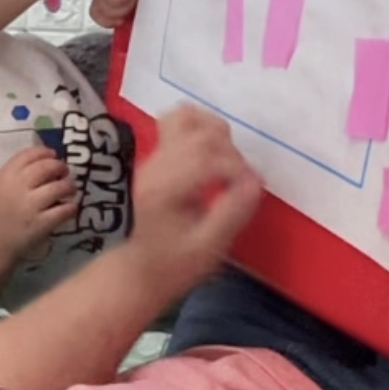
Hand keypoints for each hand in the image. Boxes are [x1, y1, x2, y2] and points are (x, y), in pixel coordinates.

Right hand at [0, 146, 76, 262]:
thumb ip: (16, 173)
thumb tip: (46, 160)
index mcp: (5, 176)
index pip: (29, 154)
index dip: (45, 152)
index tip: (53, 156)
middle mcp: (17, 187)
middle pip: (47, 167)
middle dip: (60, 167)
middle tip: (65, 173)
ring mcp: (30, 206)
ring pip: (60, 187)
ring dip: (69, 186)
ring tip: (70, 191)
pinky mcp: (41, 224)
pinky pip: (65, 210)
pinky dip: (71, 208)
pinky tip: (69, 209)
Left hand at [128, 106, 261, 299]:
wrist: (134, 270)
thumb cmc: (172, 264)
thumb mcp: (208, 248)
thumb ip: (232, 213)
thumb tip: (254, 182)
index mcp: (164, 189)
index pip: (208, 160)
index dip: (238, 171)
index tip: (251, 192)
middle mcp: (155, 166)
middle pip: (200, 136)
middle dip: (231, 155)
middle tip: (239, 183)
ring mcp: (152, 158)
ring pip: (185, 118)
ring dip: (216, 134)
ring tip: (227, 163)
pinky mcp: (156, 157)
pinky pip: (176, 123)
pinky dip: (201, 128)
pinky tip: (213, 154)